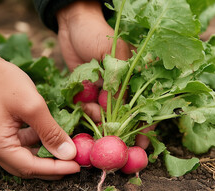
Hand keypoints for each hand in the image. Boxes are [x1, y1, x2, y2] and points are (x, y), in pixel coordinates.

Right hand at [0, 52, 79, 179]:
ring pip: (21, 157)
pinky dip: (33, 144)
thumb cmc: (2, 80)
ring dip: (43, 156)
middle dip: (50, 167)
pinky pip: (15, 146)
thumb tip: (69, 154)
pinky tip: (48, 137)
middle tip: (74, 164)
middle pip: (24, 167)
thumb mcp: (33, 105)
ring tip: (65, 151)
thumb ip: (51, 132)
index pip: (30, 167)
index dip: (56, 169)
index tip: (77, 167)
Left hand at [56, 1, 153, 148]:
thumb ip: (116, 82)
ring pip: (103, 115)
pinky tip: (82, 106)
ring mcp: (102, 90)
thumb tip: (117, 108)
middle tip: (113, 143)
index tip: (141, 144)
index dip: (144, 126)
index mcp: (133, 78)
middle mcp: (119, 88)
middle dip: (118, 131)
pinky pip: (86, 109)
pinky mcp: (85, 91)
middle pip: (123, 117)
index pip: (143, 107)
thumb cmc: (96, 33)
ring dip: (97, 118)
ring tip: (90, 108)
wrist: (71, 23)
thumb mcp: (112, 54)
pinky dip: (84, 112)